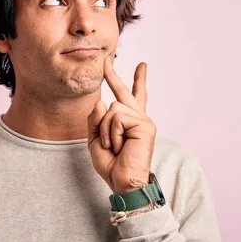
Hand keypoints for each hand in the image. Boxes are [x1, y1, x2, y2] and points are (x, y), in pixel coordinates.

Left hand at [87, 54, 156, 194]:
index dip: (137, 81)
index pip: (134, 97)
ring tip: (112, 146)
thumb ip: (95, 120)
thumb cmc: (112, 165)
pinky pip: (117, 117)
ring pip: (112, 108)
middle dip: (113, 76)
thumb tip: (101, 100)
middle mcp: (139, 119)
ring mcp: (143, 120)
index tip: (142, 66)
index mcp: (130, 123)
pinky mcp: (145, 125)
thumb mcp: (95, 140)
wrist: (123, 182)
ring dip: (105, 130)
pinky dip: (111, 133)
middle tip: (107, 59)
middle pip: (124, 92)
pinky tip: (118, 145)